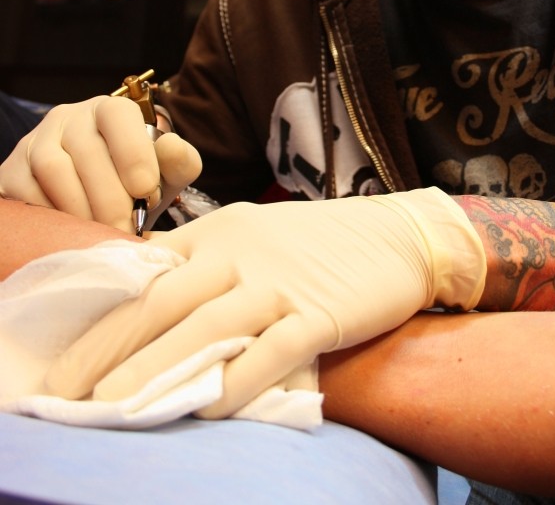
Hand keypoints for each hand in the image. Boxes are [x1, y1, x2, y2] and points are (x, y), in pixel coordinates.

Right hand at [0, 97, 200, 231]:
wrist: (96, 201)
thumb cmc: (135, 183)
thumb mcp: (165, 173)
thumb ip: (178, 161)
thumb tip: (172, 148)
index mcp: (110, 110)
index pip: (118, 115)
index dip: (133, 152)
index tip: (146, 191)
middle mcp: (69, 117)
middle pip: (86, 151)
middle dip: (110, 197)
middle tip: (126, 231)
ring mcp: (36, 141)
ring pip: (53, 170)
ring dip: (80, 209)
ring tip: (102, 236)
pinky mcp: (12, 170)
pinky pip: (26, 191)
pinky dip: (51, 216)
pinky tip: (71, 233)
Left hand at [44, 187, 485, 415]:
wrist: (398, 235)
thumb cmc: (320, 241)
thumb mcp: (253, 232)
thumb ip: (203, 258)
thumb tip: (148, 290)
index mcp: (220, 231)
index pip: (149, 270)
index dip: (104, 312)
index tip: (68, 351)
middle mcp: (242, 253)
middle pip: (164, 301)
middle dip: (109, 348)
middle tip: (68, 389)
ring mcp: (281, 283)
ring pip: (208, 328)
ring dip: (157, 370)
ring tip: (113, 407)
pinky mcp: (319, 314)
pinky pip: (271, 353)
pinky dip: (238, 383)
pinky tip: (208, 410)